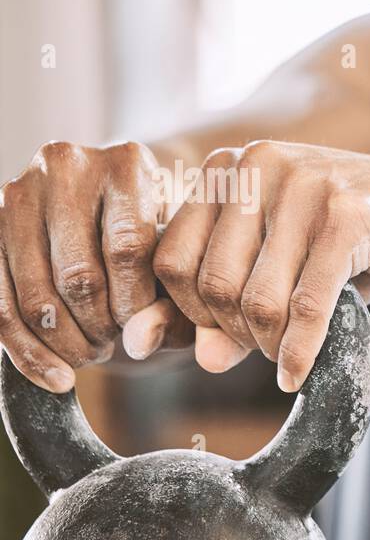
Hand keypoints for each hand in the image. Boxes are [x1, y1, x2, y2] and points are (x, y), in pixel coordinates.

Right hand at [0, 141, 192, 391]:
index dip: (135, 304)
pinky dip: (25, 350)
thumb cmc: (161, 247)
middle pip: (78, 274)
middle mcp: (67, 165)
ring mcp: (19, 192)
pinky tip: (55, 376)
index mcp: (127, 163)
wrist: (113, 218)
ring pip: (36, 292)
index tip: (141, 330)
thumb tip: (139, 341)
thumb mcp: (180, 269)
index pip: (126, 249)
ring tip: (91, 354)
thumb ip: (174, 306)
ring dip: (65, 342)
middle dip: (99, 327)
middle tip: (113, 346)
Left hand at [152, 140, 369, 390]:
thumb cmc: (356, 238)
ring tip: (288, 354)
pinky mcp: (347, 217)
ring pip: (259, 298)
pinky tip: (298, 373)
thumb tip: (204, 360)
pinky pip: (307, 305)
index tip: (225, 336)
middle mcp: (259, 166)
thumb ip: (235, 306)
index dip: (191, 314)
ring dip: (271, 344)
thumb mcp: (286, 266)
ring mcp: (305, 188)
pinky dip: (300, 350)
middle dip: (237, 333)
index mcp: (230, 168)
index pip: (172, 258)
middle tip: (267, 348)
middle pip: (214, 282)